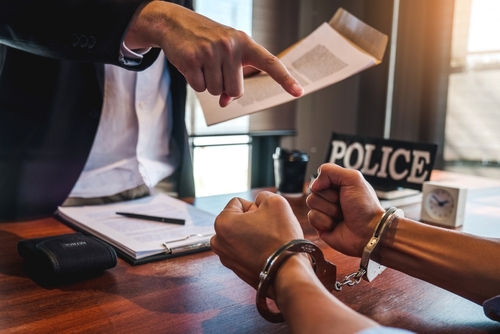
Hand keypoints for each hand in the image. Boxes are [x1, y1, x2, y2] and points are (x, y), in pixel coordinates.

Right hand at [125, 2, 303, 106]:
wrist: (175, 23)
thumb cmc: (207, 41)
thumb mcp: (225, 54)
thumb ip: (232, 77)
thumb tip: (226, 102)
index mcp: (245, 43)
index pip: (270, 62)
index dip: (285, 79)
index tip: (299, 91)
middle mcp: (230, 46)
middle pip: (236, 91)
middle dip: (225, 87)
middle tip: (215, 69)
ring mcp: (210, 52)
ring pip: (216, 91)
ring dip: (209, 84)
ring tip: (203, 64)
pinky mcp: (191, 59)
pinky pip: (199, 88)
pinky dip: (195, 82)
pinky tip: (191, 65)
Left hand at [210, 191, 303, 288]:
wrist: (288, 272)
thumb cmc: (281, 238)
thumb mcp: (276, 202)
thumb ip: (263, 196)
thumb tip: (259, 202)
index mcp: (222, 222)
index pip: (238, 202)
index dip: (256, 207)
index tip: (266, 219)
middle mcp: (218, 241)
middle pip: (237, 219)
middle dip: (252, 221)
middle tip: (268, 230)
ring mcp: (226, 257)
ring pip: (241, 235)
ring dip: (252, 235)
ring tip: (267, 242)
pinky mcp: (235, 269)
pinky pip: (244, 250)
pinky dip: (253, 249)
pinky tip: (266, 253)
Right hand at [306, 163, 384, 257]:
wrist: (368, 232)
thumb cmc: (365, 206)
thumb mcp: (353, 179)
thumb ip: (330, 171)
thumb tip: (314, 184)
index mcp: (339, 184)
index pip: (321, 176)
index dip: (328, 182)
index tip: (342, 189)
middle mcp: (330, 196)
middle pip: (314, 189)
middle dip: (330, 198)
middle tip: (344, 204)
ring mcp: (324, 210)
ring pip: (311, 202)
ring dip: (329, 210)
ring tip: (342, 216)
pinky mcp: (320, 224)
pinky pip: (312, 217)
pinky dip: (325, 221)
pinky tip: (336, 225)